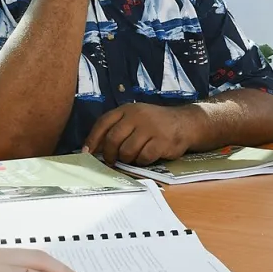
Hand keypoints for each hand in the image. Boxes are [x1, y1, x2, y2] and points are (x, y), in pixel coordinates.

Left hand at [83, 103, 201, 164]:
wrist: (185, 122)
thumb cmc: (154, 123)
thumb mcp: (135, 118)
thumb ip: (117, 128)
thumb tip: (95, 148)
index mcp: (127, 109)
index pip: (103, 123)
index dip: (93, 139)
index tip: (87, 152)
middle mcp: (137, 116)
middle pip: (113, 139)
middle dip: (109, 154)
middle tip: (111, 161)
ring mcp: (150, 128)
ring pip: (127, 151)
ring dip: (127, 159)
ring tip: (132, 157)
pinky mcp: (161, 141)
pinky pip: (143, 157)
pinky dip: (142, 161)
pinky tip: (146, 157)